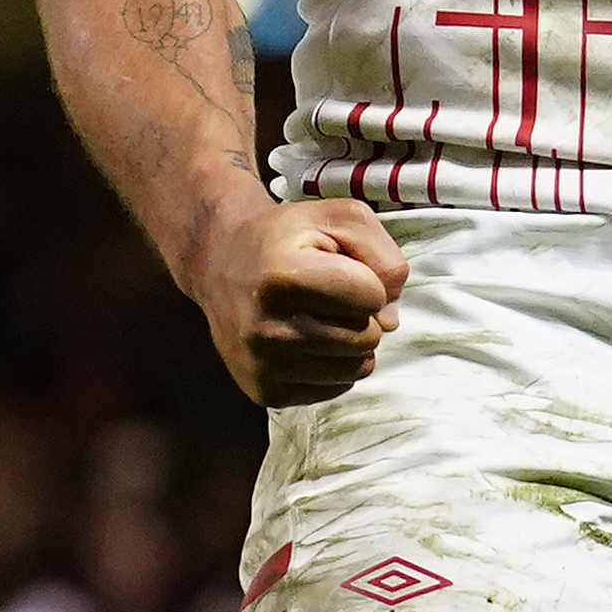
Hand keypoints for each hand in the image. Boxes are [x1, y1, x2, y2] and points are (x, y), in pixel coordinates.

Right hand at [195, 195, 405, 406]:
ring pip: (357, 369)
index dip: (366, 280)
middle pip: (368, 338)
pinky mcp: (265, 392)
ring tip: (317, 318)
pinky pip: (335, 388)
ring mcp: (264, 366)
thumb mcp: (339, 219)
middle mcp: (269, 329)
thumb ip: (384, 257)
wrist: (220, 263)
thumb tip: (391, 321)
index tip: (337, 269)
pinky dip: (331, 365)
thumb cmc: (286, 238)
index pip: (373, 297)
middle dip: (359, 315)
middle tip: (325, 297)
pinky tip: (304, 340)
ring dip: (349, 343)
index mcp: (285, 277)